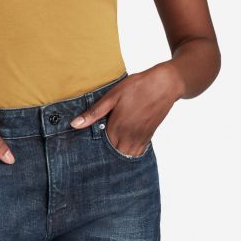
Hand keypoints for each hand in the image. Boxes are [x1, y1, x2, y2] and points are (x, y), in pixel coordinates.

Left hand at [69, 66, 183, 155]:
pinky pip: (138, 152)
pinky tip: (123, 146)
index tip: (86, 148)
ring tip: (109, 150)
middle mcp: (129, 136)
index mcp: (117, 127)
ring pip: (127, 156)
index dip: (93, 148)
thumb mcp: (112, 95)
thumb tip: (74, 124)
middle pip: (114, 155)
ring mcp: (141, 137)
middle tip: (95, 152)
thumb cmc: (137, 86)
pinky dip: (130, 153)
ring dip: (118, 156)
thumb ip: (94, 112)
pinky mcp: (149, 135)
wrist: (165, 84)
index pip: (102, 147)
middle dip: (105, 156)